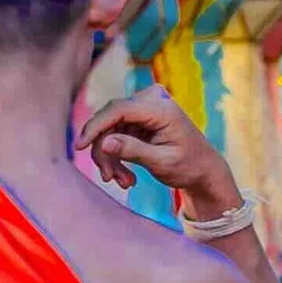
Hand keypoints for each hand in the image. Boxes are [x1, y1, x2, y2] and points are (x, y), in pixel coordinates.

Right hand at [81, 85, 240, 222]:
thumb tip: (104, 143)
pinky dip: (116, 155)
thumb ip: (133, 150)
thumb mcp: (161, 163)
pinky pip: (115, 133)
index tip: (79, 146)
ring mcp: (144, 107)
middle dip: (104, 151)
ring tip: (123, 182)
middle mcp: (152, 100)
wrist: (202, 169)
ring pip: (109, 129)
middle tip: (109, 179)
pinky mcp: (138, 118)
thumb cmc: (188, 166)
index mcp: (161, 108)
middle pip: (110, 120)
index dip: (95, 126)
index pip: (118, 109)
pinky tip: (125, 176)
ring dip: (110, 158)